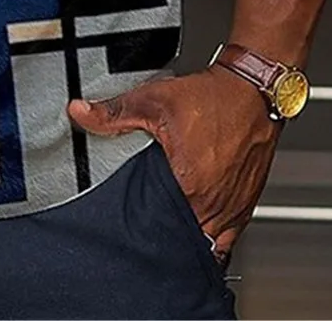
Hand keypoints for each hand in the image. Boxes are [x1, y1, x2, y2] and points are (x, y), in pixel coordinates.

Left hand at [68, 65, 279, 261]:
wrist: (252, 88)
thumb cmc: (211, 97)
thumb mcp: (153, 99)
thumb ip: (113, 112)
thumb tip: (79, 112)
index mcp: (192, 187)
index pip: (162, 230)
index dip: (145, 231)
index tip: (132, 228)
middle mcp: (216, 204)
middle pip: (185, 239)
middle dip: (166, 238)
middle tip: (148, 230)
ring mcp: (234, 207)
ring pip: (210, 243)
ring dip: (191, 238)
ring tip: (171, 231)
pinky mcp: (246, 202)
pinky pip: (229, 234)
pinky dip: (214, 234)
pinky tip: (199, 226)